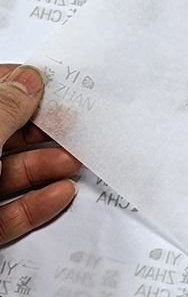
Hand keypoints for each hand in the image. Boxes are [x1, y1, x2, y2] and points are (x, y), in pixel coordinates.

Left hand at [0, 64, 79, 244]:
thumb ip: (4, 109)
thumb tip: (28, 80)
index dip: (11, 87)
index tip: (43, 89)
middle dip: (34, 133)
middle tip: (66, 129)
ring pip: (1, 177)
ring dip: (42, 169)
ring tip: (71, 163)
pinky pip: (3, 215)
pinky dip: (33, 206)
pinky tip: (58, 195)